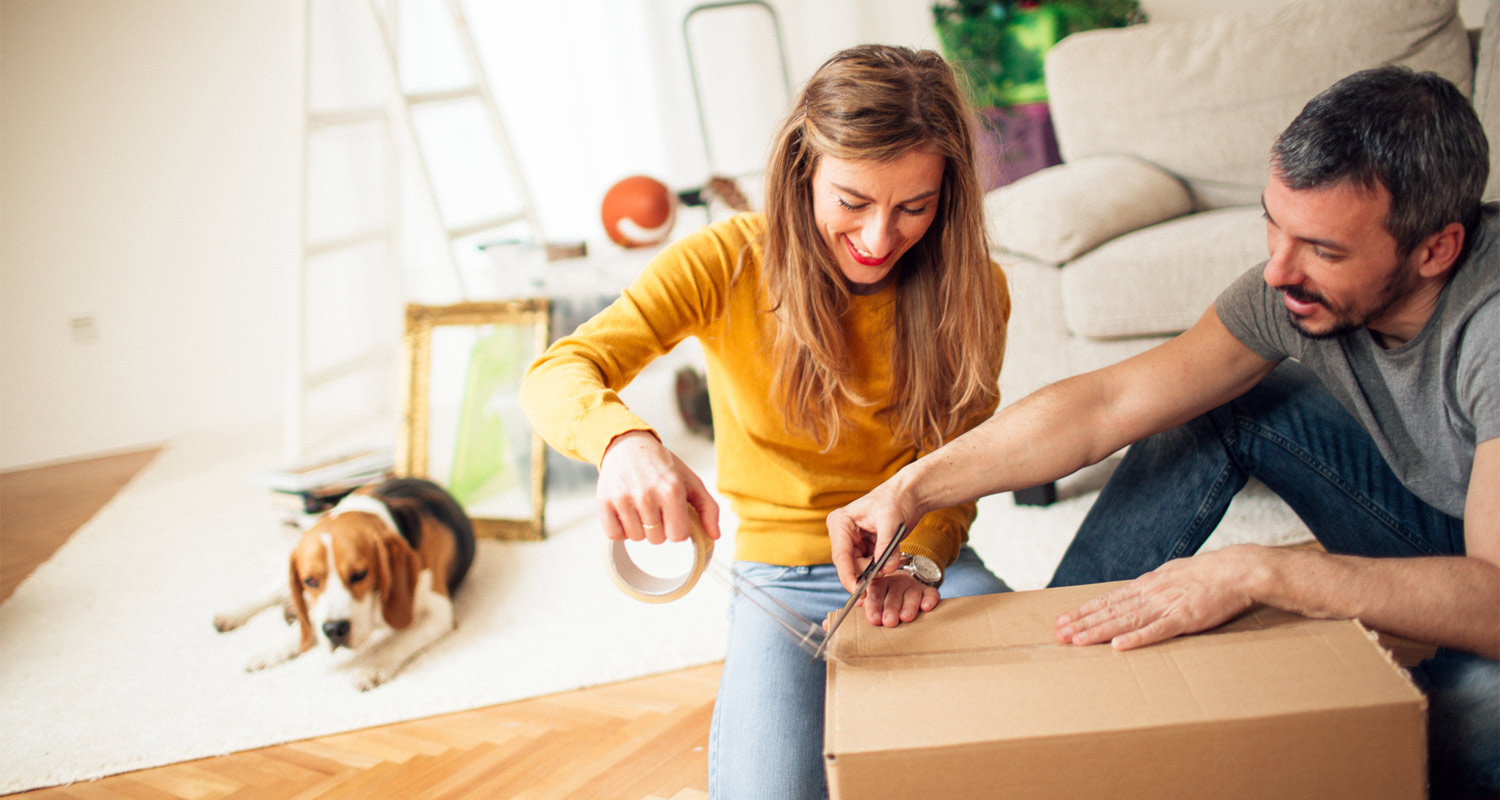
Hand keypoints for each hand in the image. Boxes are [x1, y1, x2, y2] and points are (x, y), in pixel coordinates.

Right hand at [597, 430, 719, 544]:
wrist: (627, 446)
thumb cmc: (663, 467)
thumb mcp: (691, 481)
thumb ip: (709, 509)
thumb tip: (714, 536)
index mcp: (671, 490)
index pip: (678, 536)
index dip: (677, 528)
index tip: (673, 515)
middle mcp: (646, 495)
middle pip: (657, 539)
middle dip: (658, 528)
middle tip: (655, 507)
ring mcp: (623, 499)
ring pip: (636, 538)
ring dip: (639, 528)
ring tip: (640, 506)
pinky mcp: (604, 502)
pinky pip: (614, 535)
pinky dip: (620, 529)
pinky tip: (626, 512)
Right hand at [827, 475, 919, 592]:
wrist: (908, 495)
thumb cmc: (896, 499)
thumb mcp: (891, 521)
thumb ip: (887, 547)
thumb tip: (886, 569)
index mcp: (841, 522)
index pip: (841, 555)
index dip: (848, 576)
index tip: (858, 591)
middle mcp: (842, 533)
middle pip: (849, 565)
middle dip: (866, 574)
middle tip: (883, 577)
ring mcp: (853, 542)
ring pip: (859, 568)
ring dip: (874, 572)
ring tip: (890, 564)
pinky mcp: (864, 548)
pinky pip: (869, 565)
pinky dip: (879, 568)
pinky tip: (889, 564)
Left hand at [860, 572, 939, 626]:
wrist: (905, 586)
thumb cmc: (883, 600)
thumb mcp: (871, 602)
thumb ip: (859, 609)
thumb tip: (839, 617)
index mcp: (879, 584)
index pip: (875, 593)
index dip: (874, 605)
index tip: (874, 618)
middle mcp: (895, 583)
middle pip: (893, 595)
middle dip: (891, 609)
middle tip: (889, 621)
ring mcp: (912, 586)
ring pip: (911, 595)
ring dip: (908, 606)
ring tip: (906, 617)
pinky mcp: (927, 591)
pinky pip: (930, 593)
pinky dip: (929, 599)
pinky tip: (926, 607)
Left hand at [1055, 545, 1263, 649]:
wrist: (1236, 570)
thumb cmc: (1208, 574)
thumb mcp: (1172, 574)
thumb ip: (1153, 587)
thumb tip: (1135, 593)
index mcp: (1147, 585)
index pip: (1108, 600)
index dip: (1084, 611)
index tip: (1063, 619)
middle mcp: (1150, 594)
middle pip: (1110, 611)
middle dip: (1082, 622)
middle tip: (1058, 634)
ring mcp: (1166, 606)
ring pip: (1126, 621)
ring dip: (1099, 632)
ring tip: (1077, 641)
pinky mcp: (1185, 619)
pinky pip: (1157, 631)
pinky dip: (1137, 639)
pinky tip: (1118, 646)